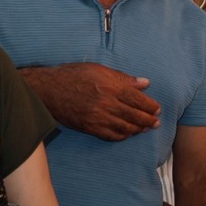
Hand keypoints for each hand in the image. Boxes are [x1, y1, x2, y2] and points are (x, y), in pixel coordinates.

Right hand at [26, 63, 159, 140]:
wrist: (48, 89)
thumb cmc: (73, 75)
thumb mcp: (99, 69)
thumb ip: (123, 78)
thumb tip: (145, 83)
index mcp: (111, 87)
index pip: (139, 100)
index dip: (151, 106)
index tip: (157, 108)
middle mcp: (107, 104)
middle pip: (135, 116)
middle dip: (149, 120)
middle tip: (156, 121)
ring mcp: (98, 118)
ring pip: (126, 128)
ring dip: (139, 129)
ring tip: (146, 128)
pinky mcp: (90, 128)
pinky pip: (112, 136)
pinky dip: (123, 136)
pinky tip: (128, 133)